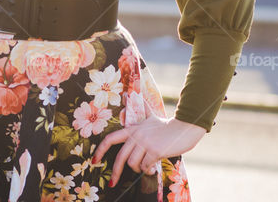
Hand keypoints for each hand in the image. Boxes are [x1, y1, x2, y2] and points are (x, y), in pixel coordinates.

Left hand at [91, 115, 205, 183]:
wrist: (184, 128)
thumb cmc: (166, 125)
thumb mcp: (150, 116)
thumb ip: (139, 109)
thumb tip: (126, 94)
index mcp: (132, 129)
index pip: (111, 138)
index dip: (100, 150)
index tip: (94, 160)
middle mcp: (136, 135)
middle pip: (120, 157)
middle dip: (115, 172)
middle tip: (112, 183)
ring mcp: (145, 143)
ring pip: (134, 164)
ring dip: (139, 169)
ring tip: (146, 166)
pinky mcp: (155, 151)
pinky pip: (146, 167)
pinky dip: (149, 170)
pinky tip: (154, 167)